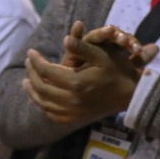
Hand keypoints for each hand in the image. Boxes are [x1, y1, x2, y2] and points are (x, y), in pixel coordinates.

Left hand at [22, 26, 158, 126]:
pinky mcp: (75, 119)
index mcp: (77, 83)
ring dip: (32, 91)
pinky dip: (43, 105)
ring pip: (43, 102)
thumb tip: (64, 39)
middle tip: (29, 63)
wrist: (132, 95)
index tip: (31, 52)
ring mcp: (72, 112)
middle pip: (41, 87)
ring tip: (27, 80)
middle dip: (31, 74)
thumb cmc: (118, 71)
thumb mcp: (103, 55)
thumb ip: (82, 48)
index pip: (46, 71)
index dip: (36, 61)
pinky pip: (52, 114)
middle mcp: (71, 100)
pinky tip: (41, 97)